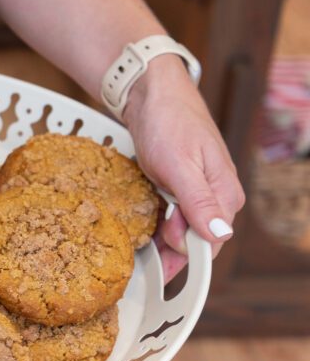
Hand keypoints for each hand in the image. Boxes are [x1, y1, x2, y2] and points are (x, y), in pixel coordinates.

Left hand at [123, 58, 245, 281]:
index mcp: (224, 194)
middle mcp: (216, 196)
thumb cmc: (169, 124)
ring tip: (135, 245)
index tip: (159, 266)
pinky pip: (170, 215)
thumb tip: (220, 234)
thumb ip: (199, 202)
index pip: (212, 244)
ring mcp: (197, 191)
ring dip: (160, 240)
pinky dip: (155, 224)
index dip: (185, 258)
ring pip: (181, 230)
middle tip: (139, 253)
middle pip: (196, 240)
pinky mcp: (179, 186)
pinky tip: (139, 228)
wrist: (151, 94)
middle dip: (169, 252)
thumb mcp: (181, 166)